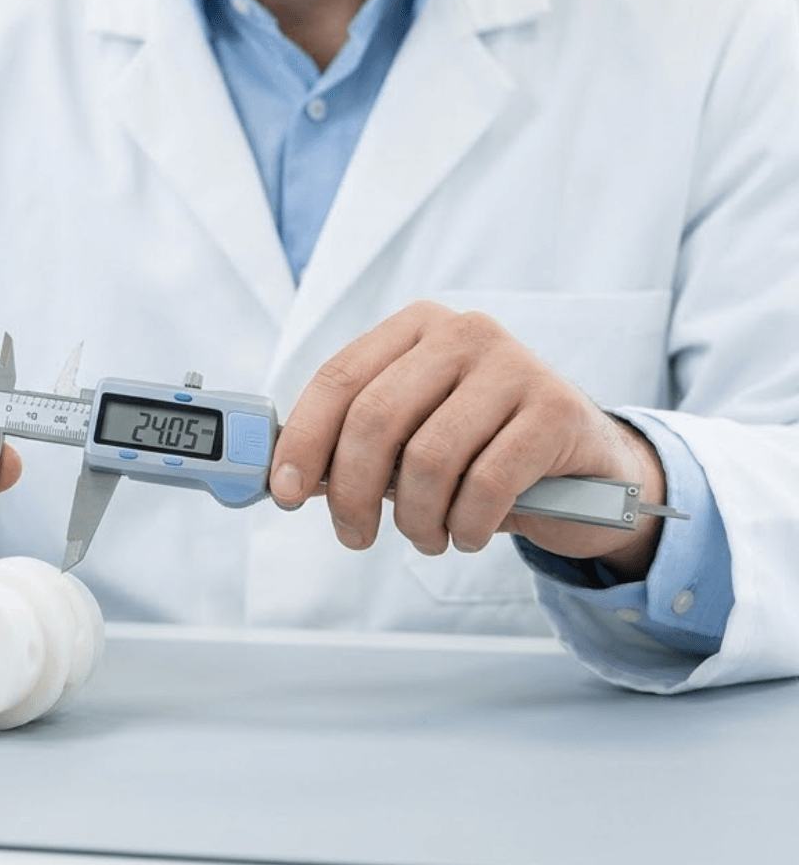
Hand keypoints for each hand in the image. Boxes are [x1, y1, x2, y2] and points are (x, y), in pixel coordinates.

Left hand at [269, 302, 665, 579]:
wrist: (582, 468)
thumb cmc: (478, 452)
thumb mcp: (409, 440)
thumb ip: (353, 447)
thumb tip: (287, 477)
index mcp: (415, 328)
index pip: (338, 380)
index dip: (302, 439)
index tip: (284, 492)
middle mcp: (463, 333)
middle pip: (375, 418)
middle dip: (352, 492)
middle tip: (355, 535)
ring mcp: (515, 365)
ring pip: (429, 458)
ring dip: (416, 518)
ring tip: (425, 535)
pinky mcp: (558, 409)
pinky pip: (486, 483)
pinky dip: (465, 524)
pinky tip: (466, 533)